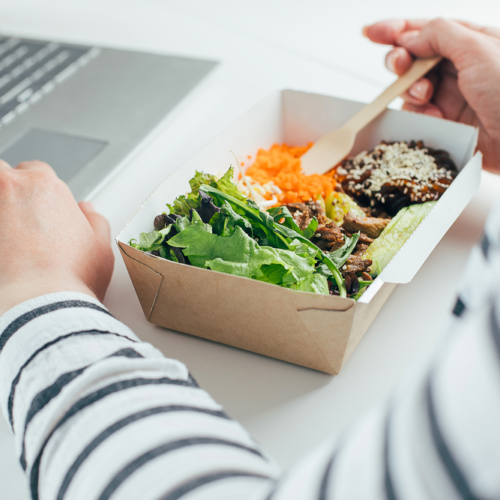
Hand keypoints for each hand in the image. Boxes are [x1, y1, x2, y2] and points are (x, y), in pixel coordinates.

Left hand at [0, 160, 113, 314]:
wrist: (41, 306)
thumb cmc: (72, 278)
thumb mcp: (101, 247)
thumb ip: (95, 221)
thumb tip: (87, 212)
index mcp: (46, 187)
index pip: (36, 171)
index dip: (40, 190)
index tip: (42, 207)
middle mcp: (11, 190)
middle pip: (2, 173)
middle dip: (9, 188)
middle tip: (17, 215)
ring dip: (0, 207)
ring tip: (8, 232)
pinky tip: (3, 253)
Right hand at [364, 18, 499, 173]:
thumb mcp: (478, 48)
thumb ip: (439, 35)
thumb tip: (409, 37)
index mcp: (471, 41)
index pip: (428, 29)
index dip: (396, 29)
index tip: (371, 33)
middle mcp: (459, 66)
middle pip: (413, 57)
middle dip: (400, 59)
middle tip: (400, 65)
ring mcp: (450, 94)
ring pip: (410, 86)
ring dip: (410, 88)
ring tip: (425, 94)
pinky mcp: (445, 120)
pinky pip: (417, 112)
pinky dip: (419, 112)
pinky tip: (434, 115)